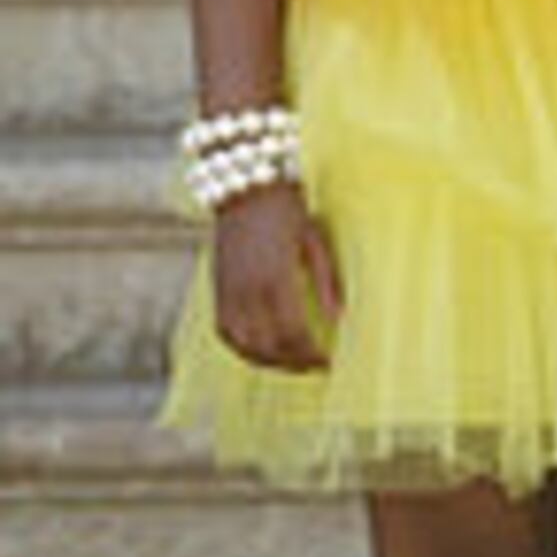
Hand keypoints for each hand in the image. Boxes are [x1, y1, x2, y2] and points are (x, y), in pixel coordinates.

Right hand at [210, 184, 338, 371]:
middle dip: (293, 364)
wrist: (245, 188)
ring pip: (244, 345)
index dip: (310, 355)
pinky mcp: (217, 290)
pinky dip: (243, 349)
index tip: (329, 363)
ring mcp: (228, 293)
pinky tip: (260, 353)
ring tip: (292, 366)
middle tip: (315, 369)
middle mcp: (247, 292)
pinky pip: (225, 332)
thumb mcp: (316, 243)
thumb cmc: (289, 211)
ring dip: (268, 362)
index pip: (293, 334)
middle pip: (269, 346)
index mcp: (276, 281)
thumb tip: (340, 320)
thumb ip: (326, 283)